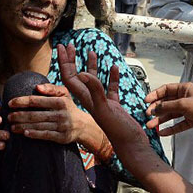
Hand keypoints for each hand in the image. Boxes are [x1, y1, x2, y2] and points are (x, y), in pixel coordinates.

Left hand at [7, 83, 88, 144]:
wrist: (83, 125)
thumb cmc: (68, 107)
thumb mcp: (64, 94)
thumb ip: (51, 89)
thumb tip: (37, 87)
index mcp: (60, 101)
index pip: (36, 101)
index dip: (21, 101)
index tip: (10, 103)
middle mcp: (61, 113)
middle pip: (35, 115)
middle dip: (19, 116)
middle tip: (8, 117)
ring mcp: (62, 126)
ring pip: (38, 126)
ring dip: (23, 126)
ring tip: (12, 126)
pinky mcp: (62, 137)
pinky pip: (46, 135)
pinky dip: (35, 134)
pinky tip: (25, 133)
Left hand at [57, 43, 150, 157]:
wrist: (131, 146)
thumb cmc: (118, 131)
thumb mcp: (105, 108)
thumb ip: (95, 91)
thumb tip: (81, 73)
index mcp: (87, 100)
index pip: (70, 77)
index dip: (64, 61)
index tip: (60, 47)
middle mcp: (92, 100)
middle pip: (77, 77)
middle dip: (72, 61)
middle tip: (68, 46)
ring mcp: (103, 103)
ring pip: (95, 81)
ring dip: (92, 66)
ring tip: (92, 52)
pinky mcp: (114, 106)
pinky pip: (111, 89)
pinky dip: (112, 77)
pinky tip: (115, 68)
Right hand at [145, 82, 192, 136]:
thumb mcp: (183, 104)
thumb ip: (167, 106)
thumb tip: (155, 109)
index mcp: (184, 89)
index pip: (166, 89)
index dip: (155, 95)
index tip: (146, 101)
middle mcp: (185, 99)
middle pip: (166, 103)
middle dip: (156, 109)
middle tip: (146, 115)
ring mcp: (188, 110)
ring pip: (170, 115)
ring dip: (160, 120)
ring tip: (150, 126)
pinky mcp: (191, 121)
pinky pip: (177, 125)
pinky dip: (170, 128)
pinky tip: (162, 132)